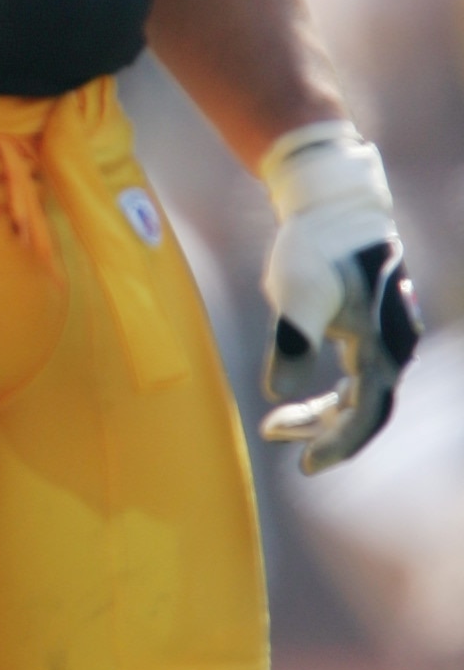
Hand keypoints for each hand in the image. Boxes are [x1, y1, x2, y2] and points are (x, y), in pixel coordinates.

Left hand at [257, 120, 418, 472]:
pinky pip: (356, 375)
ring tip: (275, 425)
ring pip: (359, 393)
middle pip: (365, 408)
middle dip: (323, 432)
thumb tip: (278, 394)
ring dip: (320, 414)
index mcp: (382, 343)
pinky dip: (327, 392)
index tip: (305, 466)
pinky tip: (295, 397)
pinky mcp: (370, 326)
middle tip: (278, 440)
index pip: (368, 411)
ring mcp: (385, 335)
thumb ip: (290, 344)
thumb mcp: (296, 294)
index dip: (339, 443)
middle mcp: (393, 344)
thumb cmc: (315, 247)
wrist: (332, 203)